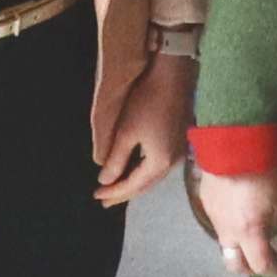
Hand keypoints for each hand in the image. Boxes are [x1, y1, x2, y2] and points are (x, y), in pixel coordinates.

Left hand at [94, 52, 194, 206]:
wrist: (174, 76)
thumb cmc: (147, 102)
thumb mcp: (126, 132)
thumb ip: (116, 160)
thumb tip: (105, 180)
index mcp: (160, 163)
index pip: (133, 185)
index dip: (114, 192)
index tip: (96, 195)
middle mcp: (173, 163)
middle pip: (145, 185)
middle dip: (124, 193)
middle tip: (105, 200)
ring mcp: (179, 153)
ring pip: (153, 177)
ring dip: (134, 184)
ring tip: (117, 189)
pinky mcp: (179, 143)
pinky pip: (159, 167)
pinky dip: (144, 173)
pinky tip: (136, 170)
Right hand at [194, 161, 276, 276]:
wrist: (235, 144)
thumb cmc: (265, 173)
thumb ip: (273, 228)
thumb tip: (267, 239)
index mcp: (249, 233)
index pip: (260, 266)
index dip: (275, 270)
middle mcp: (227, 232)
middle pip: (234, 266)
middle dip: (251, 268)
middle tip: (264, 258)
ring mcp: (213, 218)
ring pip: (225, 244)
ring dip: (239, 247)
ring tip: (252, 234)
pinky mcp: (205, 203)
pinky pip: (218, 223)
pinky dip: (229, 226)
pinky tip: (238, 212)